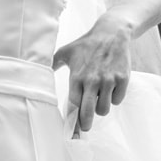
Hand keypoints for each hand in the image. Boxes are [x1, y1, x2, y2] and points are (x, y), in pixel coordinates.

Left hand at [52, 16, 131, 132]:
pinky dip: (114, 98)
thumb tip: (37, 74)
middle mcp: (93, 80)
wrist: (112, 33)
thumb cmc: (86, 43)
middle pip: (88, 112)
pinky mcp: (123, 79)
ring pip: (104, 109)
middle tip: (85, 127)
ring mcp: (109, 80)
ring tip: (98, 100)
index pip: (73, 105)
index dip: (73, 118)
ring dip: (101, 108)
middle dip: (86, 124)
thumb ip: (52, 64)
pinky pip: (118, 100)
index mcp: (77, 76)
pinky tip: (110, 90)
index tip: (72, 128)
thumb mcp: (66, 52)